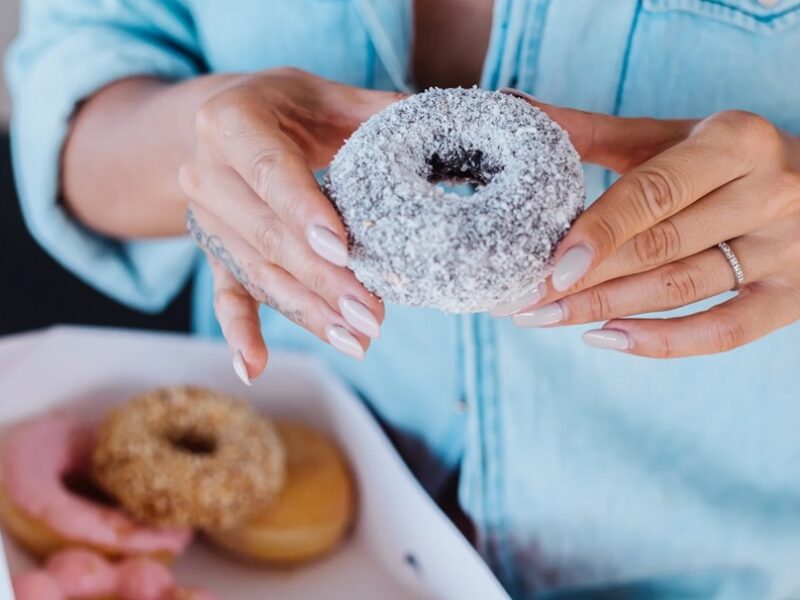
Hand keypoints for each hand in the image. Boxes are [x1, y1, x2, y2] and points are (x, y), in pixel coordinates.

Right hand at [180, 68, 404, 381]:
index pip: (270, 172)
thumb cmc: (287, 107)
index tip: (343, 250)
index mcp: (230, 122)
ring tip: (354, 341)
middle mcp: (206, 173)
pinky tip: (255, 369)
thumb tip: (442, 124)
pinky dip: (240, 333)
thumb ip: (376, 111)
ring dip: (306, 311)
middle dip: (321, 280)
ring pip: (258, 273)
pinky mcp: (214, 252)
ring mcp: (207, 218)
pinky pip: (226, 294)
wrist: (224, 124)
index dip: (304, 213)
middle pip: (267, 236)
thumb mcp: (326, 95)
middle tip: (371, 315)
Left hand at [503, 91, 799, 357]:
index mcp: (734, 142)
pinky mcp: (794, 295)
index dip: (599, 232)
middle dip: (585, 281)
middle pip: (661, 247)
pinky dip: (662, 342)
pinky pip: (725, 331)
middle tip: (524, 300)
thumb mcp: (669, 137)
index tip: (548, 266)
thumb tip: (515, 107)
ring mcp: (788, 248)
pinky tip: (604, 339)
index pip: (654, 193)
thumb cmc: (721, 159)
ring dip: (606, 311)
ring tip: (544, 317)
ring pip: (683, 290)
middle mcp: (770, 192)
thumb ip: (593, 131)